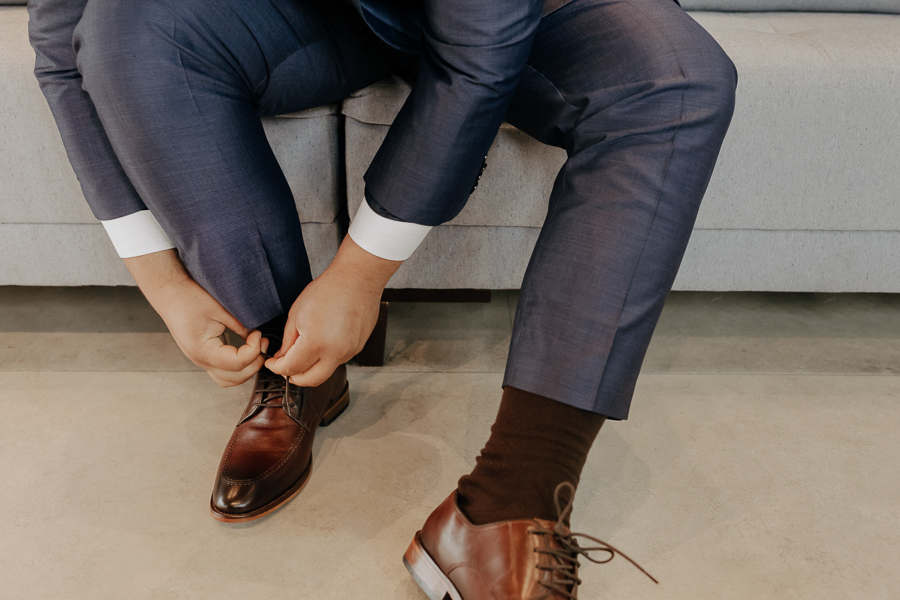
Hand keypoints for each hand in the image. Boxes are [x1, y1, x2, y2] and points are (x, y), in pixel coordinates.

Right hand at [124, 249, 265, 387]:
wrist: (169, 294)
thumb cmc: (189, 298)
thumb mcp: (220, 310)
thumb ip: (240, 326)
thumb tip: (257, 337)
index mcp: (202, 350)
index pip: (237, 363)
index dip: (253, 350)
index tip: (258, 334)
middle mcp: (200, 360)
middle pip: (235, 377)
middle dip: (254, 363)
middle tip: (261, 343)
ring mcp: (200, 360)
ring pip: (229, 380)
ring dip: (246, 370)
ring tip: (255, 350)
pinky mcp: (203, 356)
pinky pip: (223, 372)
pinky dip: (237, 368)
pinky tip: (245, 352)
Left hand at [266, 236, 401, 385]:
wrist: (357, 280)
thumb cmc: (327, 290)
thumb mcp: (297, 314)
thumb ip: (287, 341)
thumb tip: (282, 358)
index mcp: (315, 344)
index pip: (291, 368)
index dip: (277, 368)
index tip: (272, 363)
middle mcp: (335, 353)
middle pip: (310, 381)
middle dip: (294, 377)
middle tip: (285, 368)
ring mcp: (349, 352)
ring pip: (326, 371)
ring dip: (312, 367)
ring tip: (305, 351)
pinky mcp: (358, 348)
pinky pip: (339, 360)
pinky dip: (327, 358)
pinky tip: (323, 342)